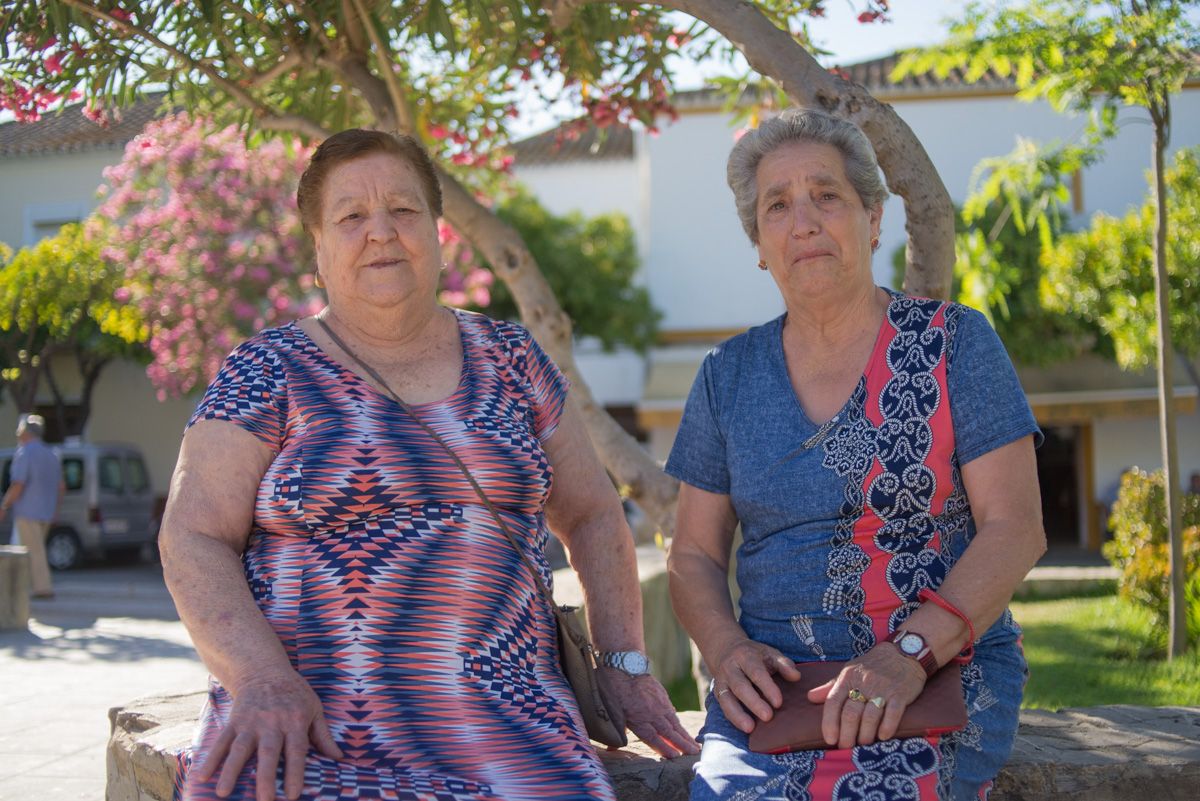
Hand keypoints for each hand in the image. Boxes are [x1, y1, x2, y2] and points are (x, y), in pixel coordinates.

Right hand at [195, 670, 343, 800]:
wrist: (265, 670)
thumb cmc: (295, 693)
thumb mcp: (314, 708)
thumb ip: (324, 735)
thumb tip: (339, 758)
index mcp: (295, 721)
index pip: (296, 750)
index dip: (295, 772)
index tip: (293, 795)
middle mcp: (272, 723)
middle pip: (268, 752)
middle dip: (265, 777)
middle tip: (264, 800)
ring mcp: (250, 722)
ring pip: (240, 748)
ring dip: (231, 770)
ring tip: (223, 792)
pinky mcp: (234, 721)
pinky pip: (222, 741)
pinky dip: (211, 758)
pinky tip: (202, 776)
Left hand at [597, 668, 699, 757]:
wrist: (624, 663)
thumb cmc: (613, 688)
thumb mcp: (610, 710)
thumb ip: (617, 730)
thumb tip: (615, 748)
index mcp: (639, 720)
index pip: (654, 739)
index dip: (664, 749)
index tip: (676, 757)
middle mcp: (652, 714)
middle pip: (669, 732)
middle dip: (682, 744)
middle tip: (695, 753)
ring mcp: (659, 703)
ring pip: (674, 722)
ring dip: (684, 734)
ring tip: (694, 744)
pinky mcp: (661, 694)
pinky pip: (671, 710)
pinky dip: (677, 720)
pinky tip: (680, 726)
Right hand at [708, 638, 801, 733]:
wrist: (725, 649)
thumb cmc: (754, 655)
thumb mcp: (769, 653)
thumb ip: (783, 664)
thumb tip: (796, 677)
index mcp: (745, 656)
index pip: (756, 672)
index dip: (767, 687)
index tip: (779, 703)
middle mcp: (730, 668)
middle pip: (740, 686)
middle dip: (753, 702)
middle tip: (768, 717)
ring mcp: (721, 681)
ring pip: (727, 698)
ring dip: (738, 714)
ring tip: (750, 728)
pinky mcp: (717, 692)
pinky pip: (723, 706)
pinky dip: (733, 717)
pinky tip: (745, 728)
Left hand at [806, 643, 926, 748]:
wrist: (903, 653)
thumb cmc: (872, 666)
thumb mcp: (849, 671)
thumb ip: (831, 686)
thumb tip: (810, 697)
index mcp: (847, 677)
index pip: (833, 702)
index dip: (829, 723)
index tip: (830, 739)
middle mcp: (864, 683)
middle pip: (851, 714)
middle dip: (846, 735)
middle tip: (846, 747)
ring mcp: (883, 688)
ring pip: (870, 717)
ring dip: (865, 735)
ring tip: (863, 745)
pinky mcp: (900, 694)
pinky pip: (893, 714)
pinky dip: (887, 727)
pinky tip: (882, 737)